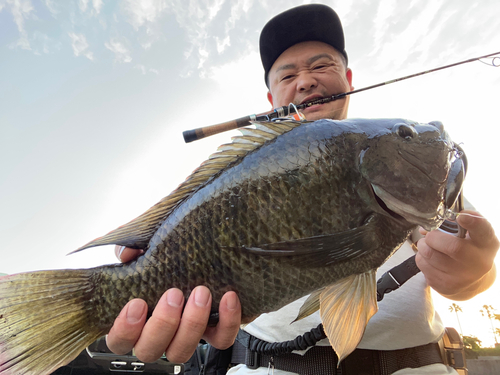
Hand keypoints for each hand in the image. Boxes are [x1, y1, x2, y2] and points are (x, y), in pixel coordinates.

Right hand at [106, 246, 241, 362]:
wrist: (205, 254)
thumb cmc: (168, 256)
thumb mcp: (146, 246)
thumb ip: (131, 248)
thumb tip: (128, 254)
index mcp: (135, 319)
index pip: (119, 341)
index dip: (125, 329)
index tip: (138, 303)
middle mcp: (158, 334)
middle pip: (150, 350)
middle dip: (162, 323)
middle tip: (174, 294)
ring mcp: (185, 336)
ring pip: (181, 351)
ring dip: (192, 324)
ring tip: (201, 293)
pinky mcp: (214, 332)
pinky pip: (221, 339)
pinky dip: (227, 322)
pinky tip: (228, 298)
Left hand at [416, 210, 498, 299]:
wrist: (471, 281)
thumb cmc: (469, 249)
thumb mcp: (473, 234)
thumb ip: (457, 221)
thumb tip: (432, 222)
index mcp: (486, 243)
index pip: (482, 231)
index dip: (472, 223)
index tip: (461, 217)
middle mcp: (478, 262)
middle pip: (452, 246)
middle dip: (434, 237)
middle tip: (431, 235)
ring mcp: (462, 277)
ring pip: (430, 254)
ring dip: (423, 245)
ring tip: (429, 245)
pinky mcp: (445, 286)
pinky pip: (422, 264)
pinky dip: (421, 257)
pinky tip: (431, 259)